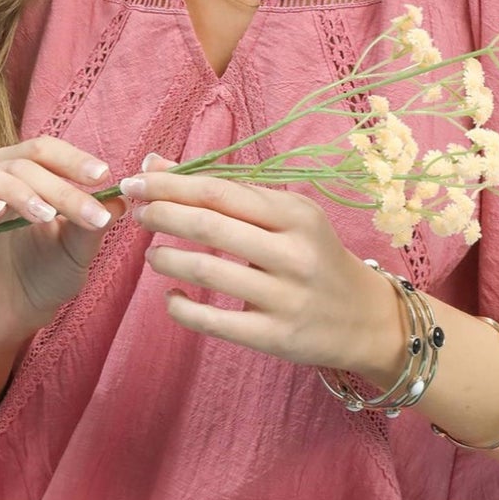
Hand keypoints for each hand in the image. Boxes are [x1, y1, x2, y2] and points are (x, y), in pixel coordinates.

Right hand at [0, 135, 130, 350]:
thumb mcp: (76, 253)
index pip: (43, 151)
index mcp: (23, 178)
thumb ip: (92, 224)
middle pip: (17, 162)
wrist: (11, 322)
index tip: (103, 176)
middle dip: (56, 185)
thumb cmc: (44, 280)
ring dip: (13, 188)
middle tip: (84, 213)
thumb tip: (119, 197)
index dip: (72, 158)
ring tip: (43, 215)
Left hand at [126, 152, 401, 374]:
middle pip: (210, 225)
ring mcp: (285, 296)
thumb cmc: (313, 256)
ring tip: (152, 255)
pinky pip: (212, 321)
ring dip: (166, 258)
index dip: (171, 184)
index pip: (221, 191)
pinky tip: (171, 297)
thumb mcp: (284, 216)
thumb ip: (224, 191)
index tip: (136, 180)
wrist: (364, 317)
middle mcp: (294, 252)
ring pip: (207, 270)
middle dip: (161, 214)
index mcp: (296, 214)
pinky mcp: (274, 336)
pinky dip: (180, 307)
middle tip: (135, 212)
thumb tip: (156, 163)